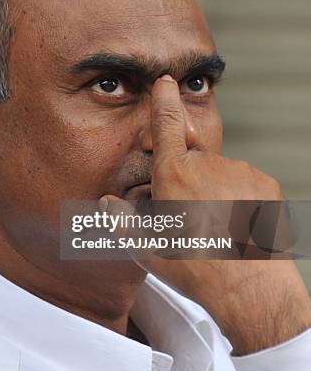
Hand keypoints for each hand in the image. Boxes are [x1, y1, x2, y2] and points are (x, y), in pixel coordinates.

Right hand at [102, 75, 310, 354]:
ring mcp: (238, 171)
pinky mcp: (262, 183)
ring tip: (215, 226)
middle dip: (186, 177)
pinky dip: (237, 195)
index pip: (166, 125)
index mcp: (174, 176)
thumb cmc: (195, 269)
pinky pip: (243, 181)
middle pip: (191, 159)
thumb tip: (107, 203)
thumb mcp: (148, 249)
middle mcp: (206, 166)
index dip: (163, 100)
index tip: (165, 81)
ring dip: (213, 189)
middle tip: (189, 214)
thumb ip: (122, 221)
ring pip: (218, 172)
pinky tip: (235, 224)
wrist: (250, 288)